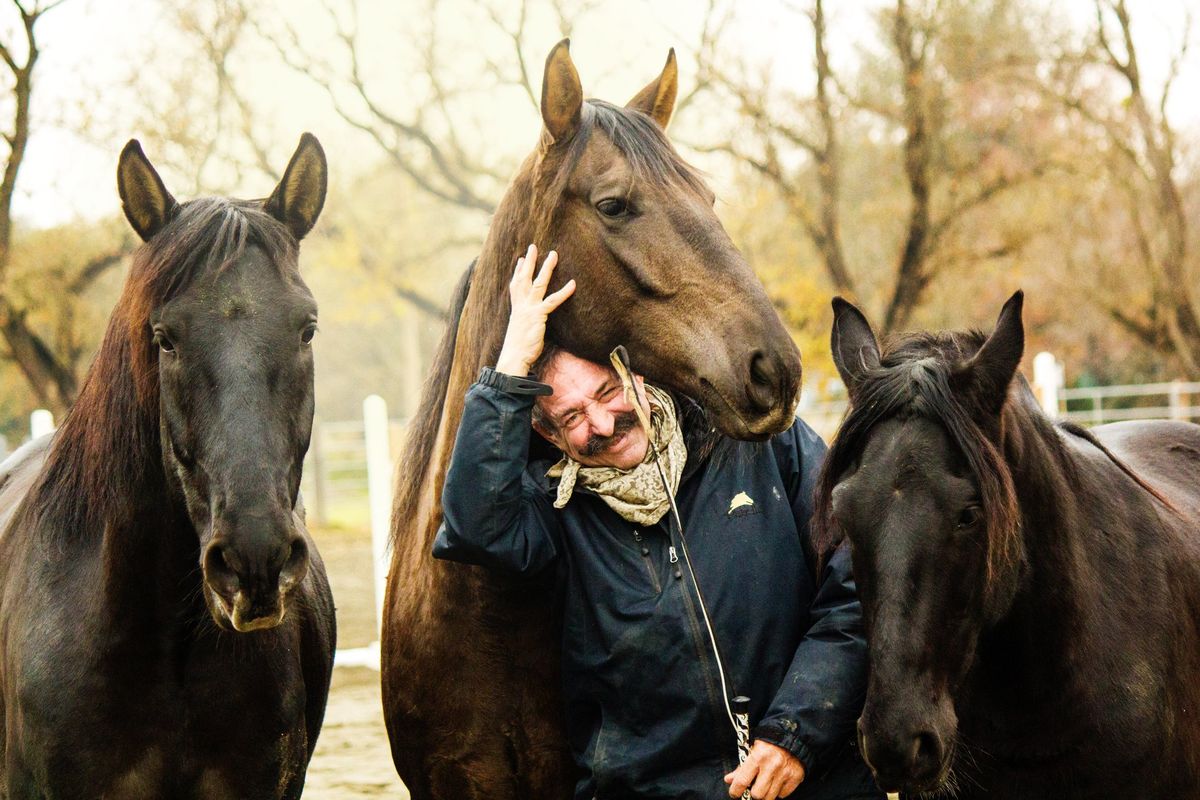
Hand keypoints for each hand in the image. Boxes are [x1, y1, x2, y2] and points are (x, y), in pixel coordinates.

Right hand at [495, 244, 575, 376]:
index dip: (517, 272)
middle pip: (524, 278)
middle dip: (529, 261)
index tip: (520, 260)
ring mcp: (529, 309)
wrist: (514, 357)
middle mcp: (521, 305)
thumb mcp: (520, 331)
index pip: (515, 286)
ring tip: (553, 254)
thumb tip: (529, 324)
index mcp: (516, 309)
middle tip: (533, 246)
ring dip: (546, 267)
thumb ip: (525, 323)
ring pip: (538, 283)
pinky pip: (553, 301)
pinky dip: (564, 292)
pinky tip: (573, 284)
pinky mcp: (538, 315)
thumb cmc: (518, 349)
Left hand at [725, 740, 805, 799]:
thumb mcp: (752, 750)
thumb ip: (741, 767)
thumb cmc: (769, 743)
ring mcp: (785, 773)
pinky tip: (777, 781)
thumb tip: (729, 780)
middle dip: (753, 793)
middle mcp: (772, 766)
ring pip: (770, 797)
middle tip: (754, 787)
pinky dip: (778, 791)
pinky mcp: (796, 777)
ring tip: (766, 784)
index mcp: (758, 756)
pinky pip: (783, 795)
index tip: (734, 793)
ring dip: (766, 794)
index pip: (742, 781)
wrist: (792, 736)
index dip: (735, 791)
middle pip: (757, 794)